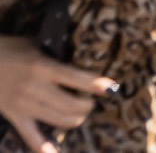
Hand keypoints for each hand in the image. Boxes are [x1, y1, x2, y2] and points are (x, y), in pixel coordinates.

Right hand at [0, 36, 117, 152]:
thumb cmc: (11, 50)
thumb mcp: (35, 45)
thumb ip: (56, 55)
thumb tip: (84, 57)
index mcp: (42, 67)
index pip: (74, 78)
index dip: (95, 84)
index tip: (112, 89)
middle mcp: (35, 88)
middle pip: (70, 104)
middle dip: (87, 105)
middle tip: (91, 101)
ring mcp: (24, 105)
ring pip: (58, 120)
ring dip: (75, 119)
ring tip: (80, 113)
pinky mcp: (14, 117)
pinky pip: (30, 135)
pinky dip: (43, 147)